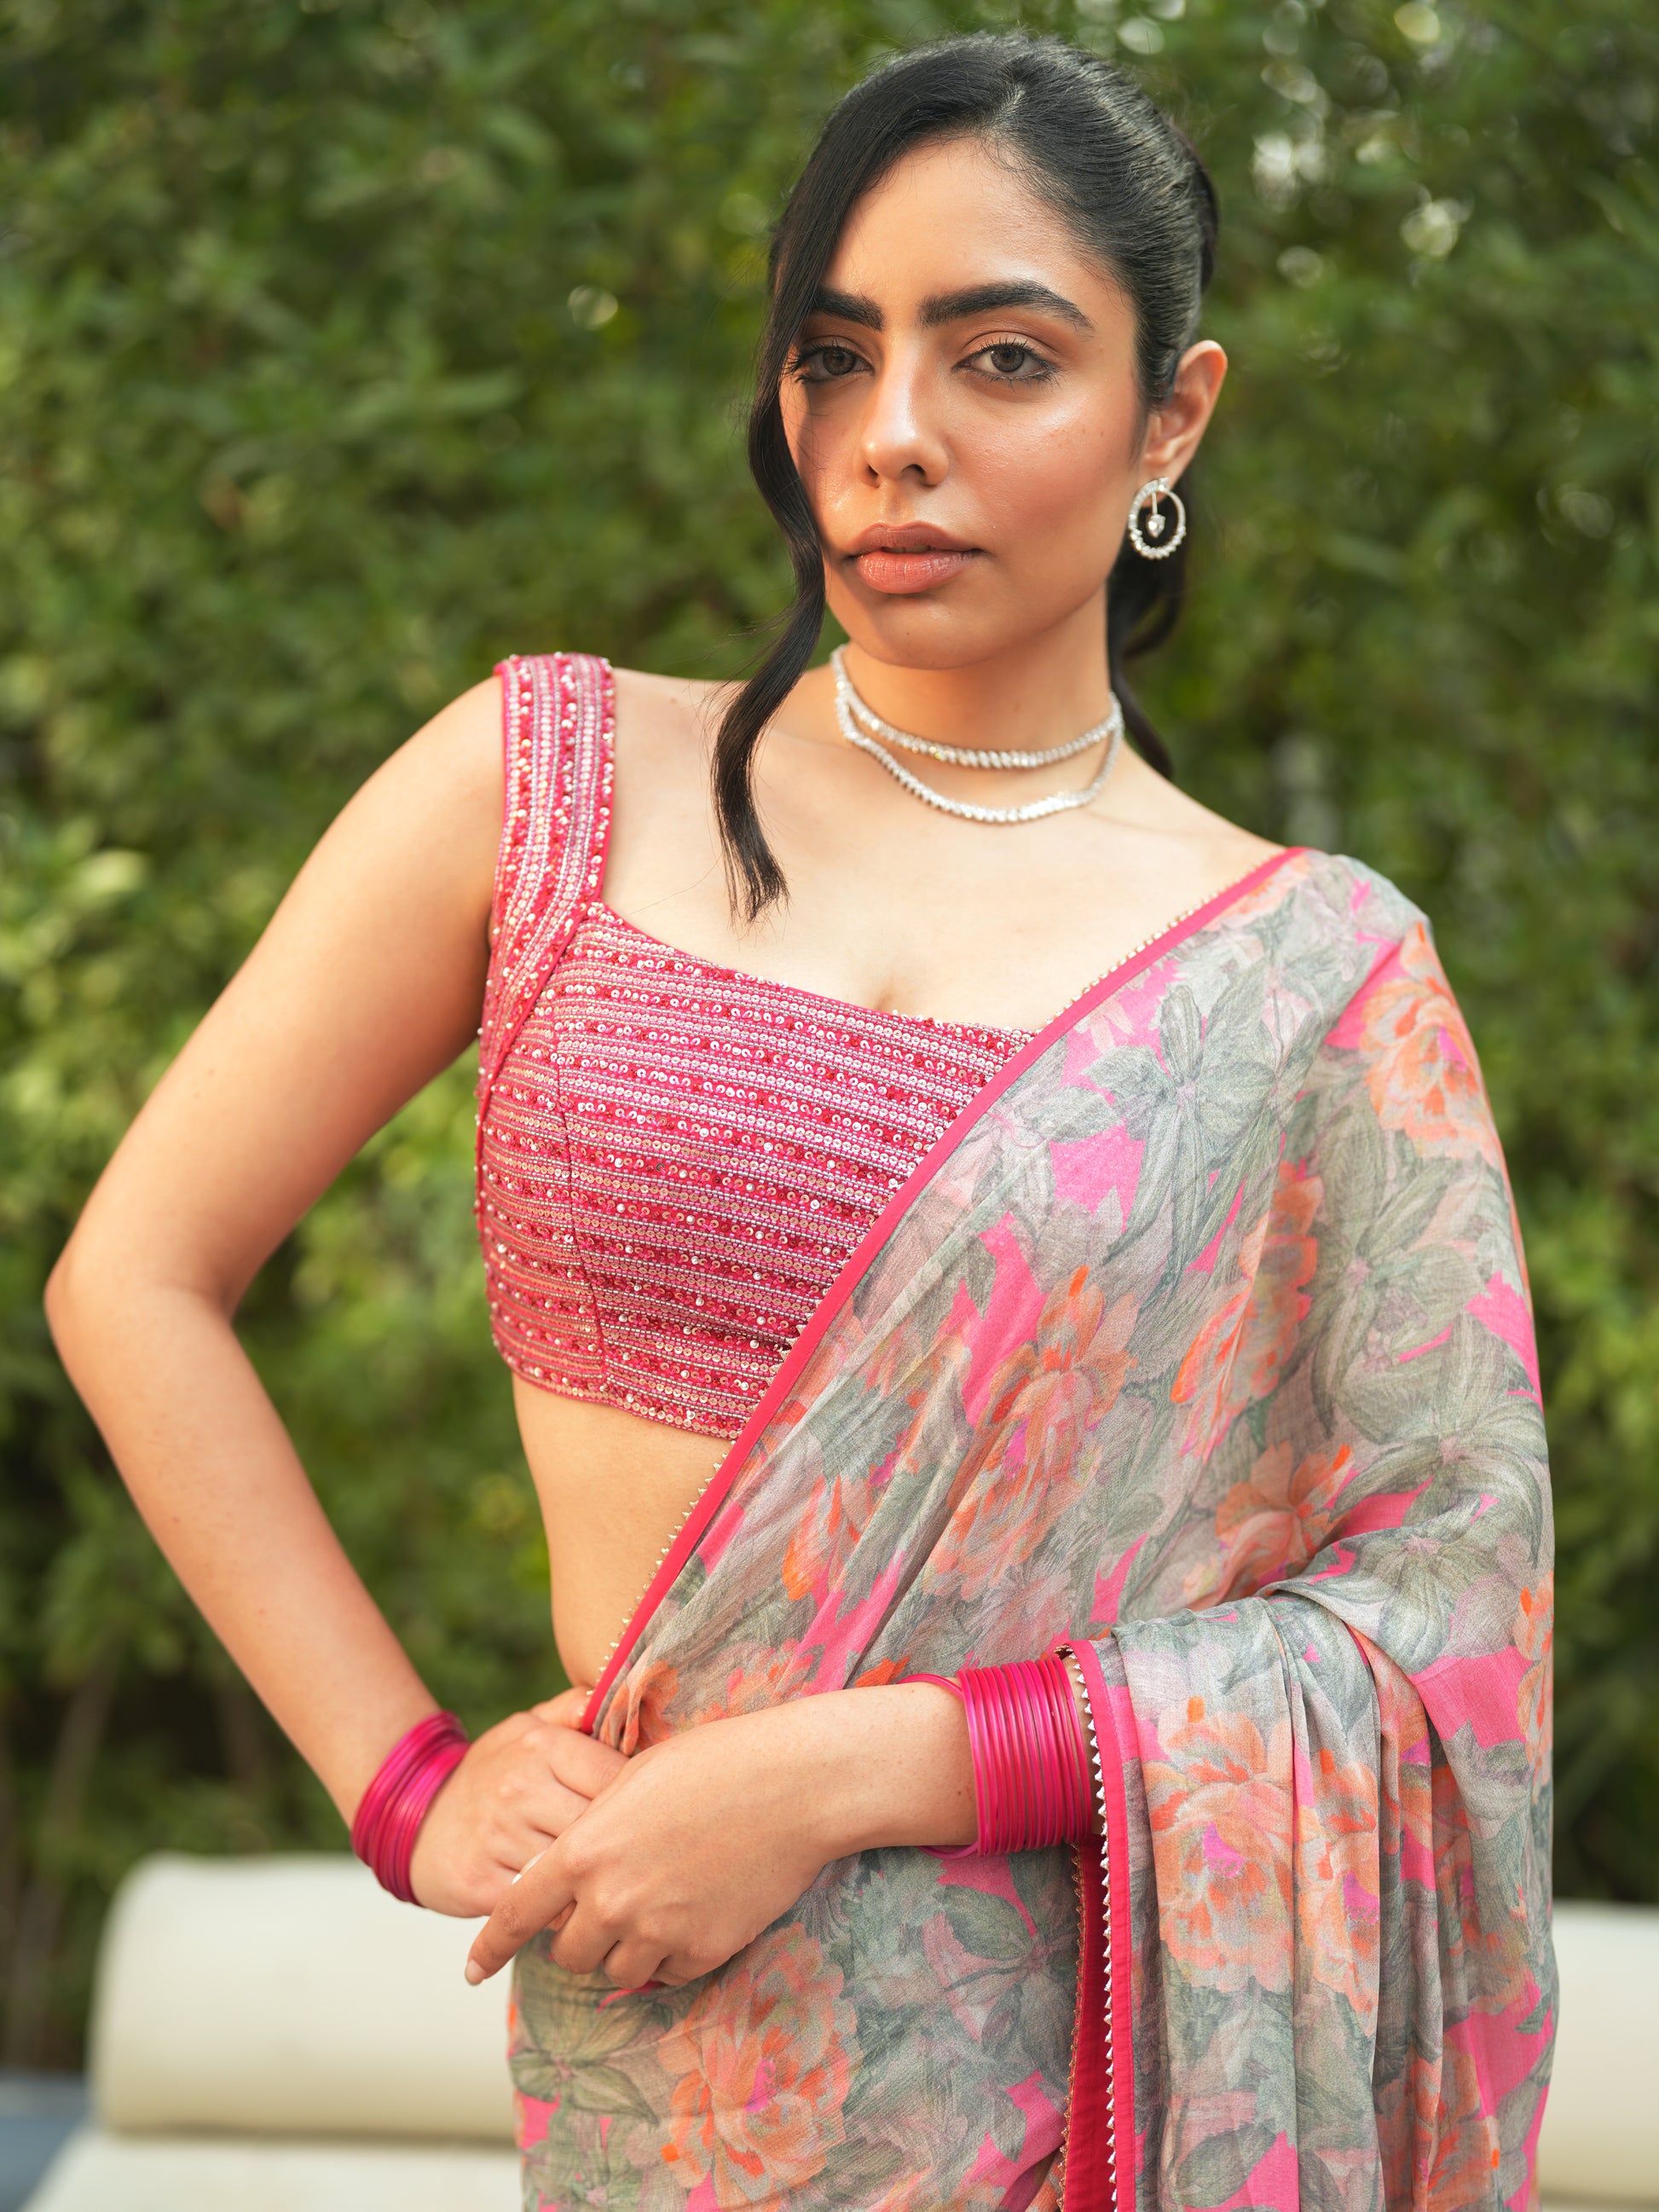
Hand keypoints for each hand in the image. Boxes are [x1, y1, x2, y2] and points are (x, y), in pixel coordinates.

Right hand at [410, 1687, 626, 1916]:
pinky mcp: (481, 1882)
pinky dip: (564, 1910)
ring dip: (598, 1881)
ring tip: (619, 1884)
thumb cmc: (493, 1774)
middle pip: (601, 1824)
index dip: (644, 1799)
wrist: (416, 1819)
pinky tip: (577, 1907)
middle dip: (625, 1845)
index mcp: (540, 1745)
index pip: (618, 1773)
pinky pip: (543, 1904)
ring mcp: (497, 1836)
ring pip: (574, 1868)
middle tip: (645, 1857)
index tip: (656, 1813)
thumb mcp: (526, 1728)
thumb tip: (625, 1689)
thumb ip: (575, 1710)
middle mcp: (518, 1787)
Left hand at [463, 1681, 972, 1987]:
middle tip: (611, 1908)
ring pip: (620, 1969)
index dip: (490, 1945)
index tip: (471, 1969)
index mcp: (585, 1849)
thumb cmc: (716, 1760)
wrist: (793, 1784)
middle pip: (571, 1953)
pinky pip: (671, 1971)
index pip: (517, 1911)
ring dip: (630, 1947)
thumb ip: (595, 1823)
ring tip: (661, 1904)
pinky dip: (676, 1952)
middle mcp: (612, 1898)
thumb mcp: (635, 1776)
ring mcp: (658, 1929)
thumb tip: (574, 1860)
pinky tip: (698, 1910)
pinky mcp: (703, 1950)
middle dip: (582, 1937)